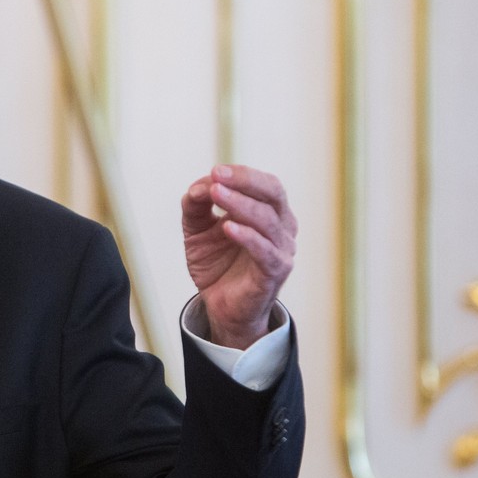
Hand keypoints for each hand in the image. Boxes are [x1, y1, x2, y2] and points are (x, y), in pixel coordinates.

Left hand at [180, 165, 297, 349]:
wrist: (221, 306)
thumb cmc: (217, 263)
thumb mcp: (198, 230)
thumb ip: (196, 207)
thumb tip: (196, 188)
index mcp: (269, 212)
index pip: (263, 184)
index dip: (241, 174)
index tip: (215, 171)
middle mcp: (282, 227)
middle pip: (273, 194)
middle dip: (245, 181)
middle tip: (217, 176)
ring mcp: (282, 250)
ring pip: (268, 220)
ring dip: (241, 204)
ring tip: (217, 194)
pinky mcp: (274, 272)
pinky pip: (265, 251)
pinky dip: (248, 237)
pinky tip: (228, 227)